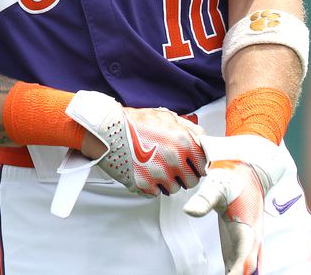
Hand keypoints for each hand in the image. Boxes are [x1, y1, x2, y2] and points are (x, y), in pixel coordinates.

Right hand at [65, 90, 206, 195]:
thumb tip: (202, 140)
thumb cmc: (134, 122)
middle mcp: (174, 159)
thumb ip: (188, 129)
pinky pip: (156, 193)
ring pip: (174, 189)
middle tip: (173, 169)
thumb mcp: (166, 117)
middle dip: (184, 176)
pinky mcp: (144, 184)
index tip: (191, 165)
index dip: (197, 165)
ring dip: (167, 182)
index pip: (203, 164)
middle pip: (192, 181)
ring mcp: (159, 173)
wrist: (107, 129)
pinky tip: (145, 173)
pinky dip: (152, 186)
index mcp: (183, 141)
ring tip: (155, 169)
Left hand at [183, 160, 263, 274]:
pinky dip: (234, 274)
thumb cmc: (234, 179)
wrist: (249, 173)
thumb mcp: (218, 186)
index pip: (244, 256)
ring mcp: (247, 245)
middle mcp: (251, 241)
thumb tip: (188, 211)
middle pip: (250, 269)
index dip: (239, 270)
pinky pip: (240, 267)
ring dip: (237, 274)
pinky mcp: (239, 246)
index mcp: (247, 229)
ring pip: (248, 270)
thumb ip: (204, 199)